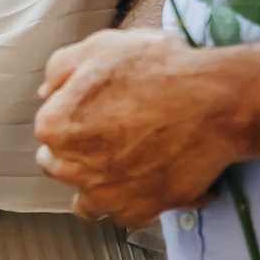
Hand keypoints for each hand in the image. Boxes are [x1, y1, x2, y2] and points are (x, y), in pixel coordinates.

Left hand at [34, 28, 239, 225]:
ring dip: (102, 184)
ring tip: (130, 160)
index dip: (74, 114)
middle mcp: (74, 169)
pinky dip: (137, 198)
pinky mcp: (140, 211)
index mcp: (57, 127)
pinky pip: (125, 214)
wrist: (213, 102)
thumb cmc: (158, 68)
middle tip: (113, 131)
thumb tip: (47, 93)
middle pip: (62, 166)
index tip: (98, 107)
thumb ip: (61, 68)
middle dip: (80, 152)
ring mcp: (107, 195)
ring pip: (89, 199)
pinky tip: (155, 173)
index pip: (48, 128)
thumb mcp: (101, 45)